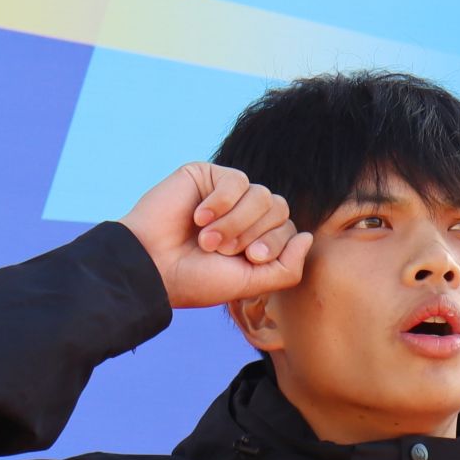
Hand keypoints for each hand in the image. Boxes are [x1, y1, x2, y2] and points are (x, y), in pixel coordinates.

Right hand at [119, 163, 313, 309]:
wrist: (152, 267)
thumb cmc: (196, 279)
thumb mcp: (250, 284)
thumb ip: (287, 269)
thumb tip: (306, 237)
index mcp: (256, 238)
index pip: (289, 228)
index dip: (273, 243)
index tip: (247, 259)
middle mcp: (245, 214)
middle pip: (279, 208)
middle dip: (253, 233)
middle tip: (221, 250)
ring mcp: (227, 194)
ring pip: (261, 194)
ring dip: (235, 222)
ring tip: (206, 239)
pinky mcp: (207, 176)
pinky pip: (236, 180)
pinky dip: (220, 203)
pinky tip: (198, 218)